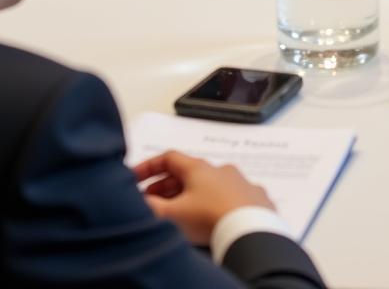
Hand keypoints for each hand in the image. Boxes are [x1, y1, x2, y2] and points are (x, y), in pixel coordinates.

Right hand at [134, 150, 274, 244]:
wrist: (251, 230)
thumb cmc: (210, 218)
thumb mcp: (172, 215)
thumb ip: (151, 207)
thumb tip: (138, 202)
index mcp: (199, 168)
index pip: (168, 158)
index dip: (148, 167)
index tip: (134, 178)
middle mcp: (220, 169)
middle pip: (188, 172)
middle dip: (166, 186)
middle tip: (152, 201)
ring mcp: (240, 182)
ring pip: (209, 185)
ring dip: (191, 195)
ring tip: (179, 212)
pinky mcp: (253, 197)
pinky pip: (230, 197)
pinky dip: (215, 204)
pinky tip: (212, 217)